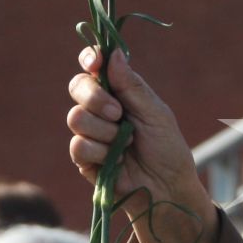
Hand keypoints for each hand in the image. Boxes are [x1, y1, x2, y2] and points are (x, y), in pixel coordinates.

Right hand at [67, 48, 215, 242]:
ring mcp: (90, 133)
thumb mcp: (155, 113)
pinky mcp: (84, 159)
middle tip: (118, 113)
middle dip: (96, 98)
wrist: (167, 188)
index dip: (89, 58)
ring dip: (105, 132)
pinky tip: (118, 162)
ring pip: (76, 118)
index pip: (94, 66)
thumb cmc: (167, 149)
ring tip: (126, 144)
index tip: (95, 62)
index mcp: (119, 92)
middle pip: (77, 87)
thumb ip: (132, 86)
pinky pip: (79, 146)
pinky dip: (102, 153)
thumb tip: (113, 54)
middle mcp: (100, 109)